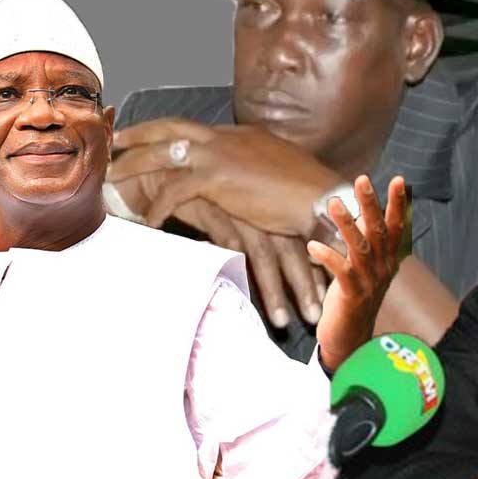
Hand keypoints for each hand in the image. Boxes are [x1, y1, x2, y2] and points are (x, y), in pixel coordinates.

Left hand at [110, 118, 343, 235]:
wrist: (323, 198)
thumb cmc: (308, 192)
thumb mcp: (277, 171)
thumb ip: (256, 170)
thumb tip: (247, 182)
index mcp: (240, 135)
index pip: (194, 128)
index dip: (167, 133)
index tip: (147, 138)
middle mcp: (226, 138)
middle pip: (171, 128)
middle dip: (139, 133)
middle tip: (113, 139)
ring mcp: (220, 155)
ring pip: (163, 154)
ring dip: (134, 166)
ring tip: (112, 179)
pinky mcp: (217, 179)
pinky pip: (174, 190)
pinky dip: (158, 206)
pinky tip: (148, 221)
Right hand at [115, 179, 326, 326]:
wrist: (152, 157)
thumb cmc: (196, 185)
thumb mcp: (230, 202)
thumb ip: (251, 224)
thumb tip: (273, 256)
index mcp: (267, 193)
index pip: (300, 233)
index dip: (312, 264)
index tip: (325, 295)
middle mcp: (256, 195)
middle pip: (289, 243)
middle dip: (304, 282)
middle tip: (315, 317)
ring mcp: (233, 199)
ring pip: (263, 249)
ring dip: (275, 288)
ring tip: (285, 321)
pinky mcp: (207, 203)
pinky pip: (228, 242)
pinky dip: (238, 270)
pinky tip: (244, 296)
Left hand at [308, 174, 407, 368]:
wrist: (352, 341)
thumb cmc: (356, 298)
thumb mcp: (365, 267)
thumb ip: (368, 240)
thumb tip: (368, 211)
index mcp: (388, 260)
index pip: (397, 227)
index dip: (398, 204)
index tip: (398, 180)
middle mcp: (382, 269)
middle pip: (379, 231)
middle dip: (371, 204)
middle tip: (362, 180)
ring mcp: (369, 283)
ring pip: (361, 248)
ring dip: (347, 224)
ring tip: (333, 203)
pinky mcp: (352, 297)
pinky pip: (341, 272)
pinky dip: (327, 257)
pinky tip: (312, 246)